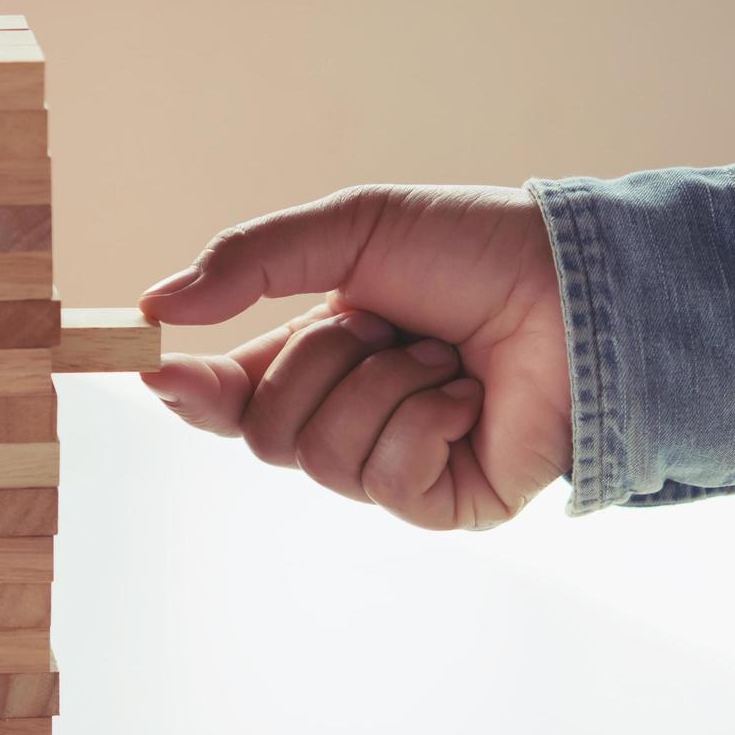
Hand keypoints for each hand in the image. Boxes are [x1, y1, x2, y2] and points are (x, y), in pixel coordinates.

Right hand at [138, 185, 571, 529]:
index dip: (194, 391)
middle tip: (386, 325)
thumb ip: (250, 262)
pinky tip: (468, 396)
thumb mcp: (350, 230)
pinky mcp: (446, 505)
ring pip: (323, 459)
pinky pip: (388, 481)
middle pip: (268, 435)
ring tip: (441, 354)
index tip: (158, 366)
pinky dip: (426, 421)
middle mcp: (351, 421)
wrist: (577, 282)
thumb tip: (157, 305)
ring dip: (383, 386)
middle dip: (321, 363)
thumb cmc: (473, 250)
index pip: (233, 400)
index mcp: (320, 363)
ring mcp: (397, 469)